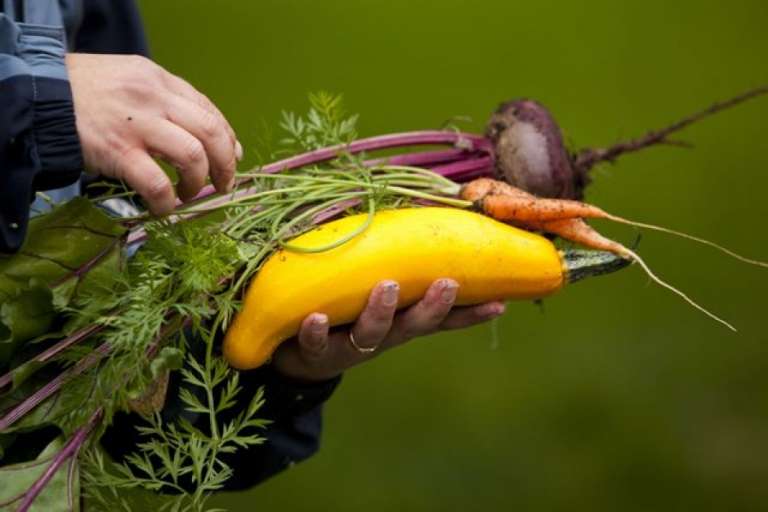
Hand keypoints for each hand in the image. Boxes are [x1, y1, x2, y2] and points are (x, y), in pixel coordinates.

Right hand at [65, 53, 240, 214]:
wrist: (40, 96)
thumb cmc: (87, 92)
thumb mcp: (131, 81)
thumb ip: (169, 102)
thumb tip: (214, 137)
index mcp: (160, 80)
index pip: (209, 110)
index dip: (228, 139)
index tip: (232, 159)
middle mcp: (155, 98)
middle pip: (212, 132)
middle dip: (225, 164)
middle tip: (222, 184)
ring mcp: (138, 125)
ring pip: (193, 157)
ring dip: (199, 183)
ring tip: (188, 195)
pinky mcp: (118, 152)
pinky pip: (157, 184)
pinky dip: (168, 202)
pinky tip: (164, 208)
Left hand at [271, 279, 505, 381]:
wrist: (299, 357)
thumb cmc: (346, 311)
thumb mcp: (375, 290)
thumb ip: (395, 262)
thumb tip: (420, 211)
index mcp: (401, 318)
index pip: (442, 317)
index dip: (471, 314)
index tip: (500, 303)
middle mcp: (384, 333)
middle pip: (414, 324)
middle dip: (432, 305)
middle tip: (446, 284)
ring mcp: (351, 343)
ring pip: (371, 332)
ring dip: (380, 310)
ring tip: (386, 288)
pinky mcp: (316, 350)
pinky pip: (317, 342)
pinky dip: (317, 331)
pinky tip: (316, 318)